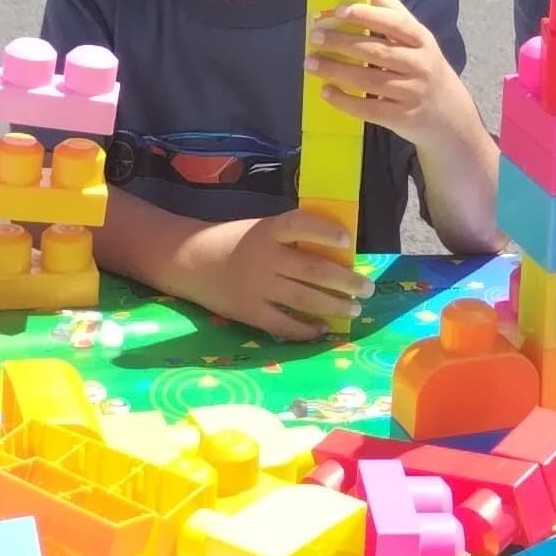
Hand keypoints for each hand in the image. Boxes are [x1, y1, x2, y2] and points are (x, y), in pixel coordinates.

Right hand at [200, 208, 367, 342]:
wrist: (188, 261)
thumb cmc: (232, 242)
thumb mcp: (259, 229)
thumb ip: (289, 240)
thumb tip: (335, 255)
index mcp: (266, 231)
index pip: (299, 225)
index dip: (324, 232)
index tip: (348, 241)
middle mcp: (263, 257)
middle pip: (312, 271)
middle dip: (345, 281)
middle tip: (367, 289)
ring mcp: (255, 286)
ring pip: (303, 299)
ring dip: (333, 306)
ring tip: (353, 310)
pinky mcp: (248, 311)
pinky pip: (282, 324)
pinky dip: (305, 330)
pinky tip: (321, 330)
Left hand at [308, 0, 453, 141]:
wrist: (451, 117)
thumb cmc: (426, 69)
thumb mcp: (420, 40)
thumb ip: (395, 13)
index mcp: (422, 40)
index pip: (395, 23)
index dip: (367, 15)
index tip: (339, 10)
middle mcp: (420, 65)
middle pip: (377, 51)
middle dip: (342, 42)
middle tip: (315, 36)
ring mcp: (412, 93)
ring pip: (369, 79)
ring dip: (336, 70)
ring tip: (310, 64)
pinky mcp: (402, 118)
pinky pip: (369, 108)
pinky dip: (344, 101)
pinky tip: (326, 91)